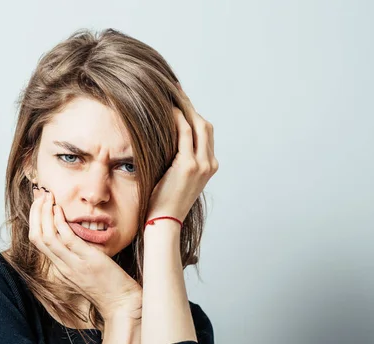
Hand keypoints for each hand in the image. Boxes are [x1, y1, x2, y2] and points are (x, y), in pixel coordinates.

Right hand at [29, 187, 141, 321]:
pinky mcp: (88, 261)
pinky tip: (59, 210)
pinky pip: (66, 239)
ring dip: (44, 214)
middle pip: (37, 237)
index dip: (35, 220)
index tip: (39, 204)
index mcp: (61, 268)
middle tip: (40, 195)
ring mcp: (73, 265)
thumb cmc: (110, 288)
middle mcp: (63, 267)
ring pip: (46, 237)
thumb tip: (77, 236)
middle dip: (35, 213)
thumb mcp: (88, 270)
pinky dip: (59, 222)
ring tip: (47, 197)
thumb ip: (78, 256)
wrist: (123, 306)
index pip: (39, 242)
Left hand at [146, 85, 218, 222]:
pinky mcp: (188, 166)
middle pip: (205, 125)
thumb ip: (177, 161)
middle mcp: (209, 164)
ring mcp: (202, 165)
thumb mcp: (175, 179)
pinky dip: (177, 120)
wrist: (164, 222)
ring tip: (170, 94)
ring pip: (198, 125)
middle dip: (190, 105)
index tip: (179, 101)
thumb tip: (165, 142)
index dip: (194, 114)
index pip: (205, 133)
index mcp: (209, 166)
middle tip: (175, 90)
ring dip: (184, 107)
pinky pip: (185, 134)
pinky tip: (167, 110)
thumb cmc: (164, 202)